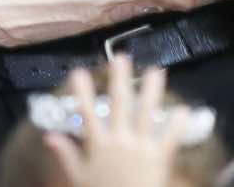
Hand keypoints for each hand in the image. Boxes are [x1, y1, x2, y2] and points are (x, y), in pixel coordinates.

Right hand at [43, 55, 190, 186]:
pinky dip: (177, 125)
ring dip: (152, 91)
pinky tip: (184, 110)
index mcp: (98, 145)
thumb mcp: (78, 177)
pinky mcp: (158, 158)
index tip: (78, 72)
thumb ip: (66, 154)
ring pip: (146, 114)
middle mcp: (119, 141)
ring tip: (156, 70)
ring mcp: (140, 148)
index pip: (87, 113)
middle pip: (119, 105)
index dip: (82, 92)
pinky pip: (169, 138)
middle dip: (120, 80)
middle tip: (121, 58)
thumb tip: (49, 135)